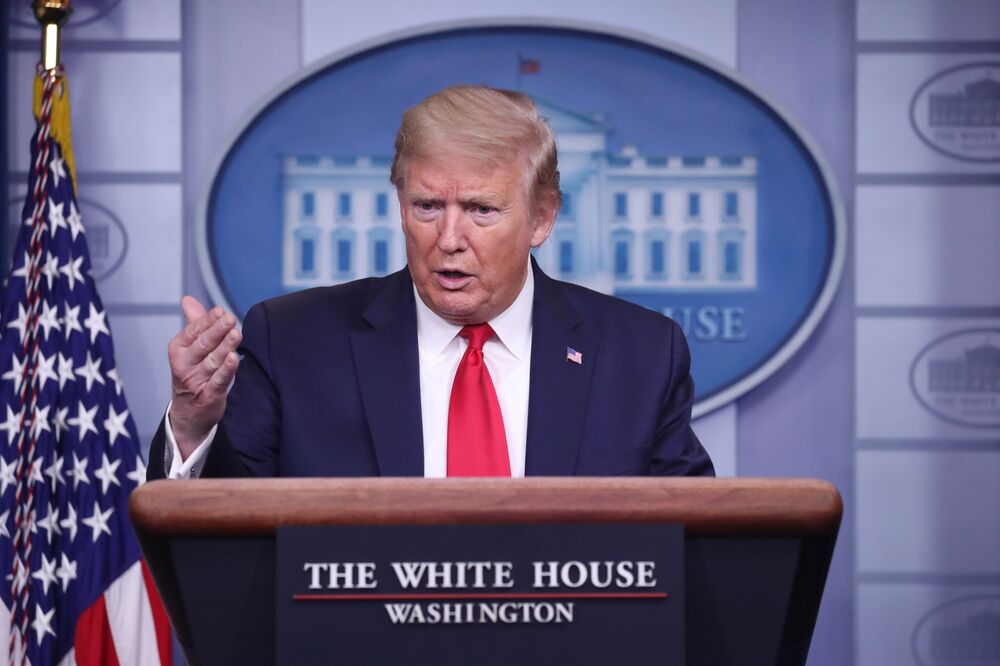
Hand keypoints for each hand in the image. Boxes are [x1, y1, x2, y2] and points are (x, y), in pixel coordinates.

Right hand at [167, 296, 241, 458]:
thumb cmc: (193, 373)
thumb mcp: (189, 349)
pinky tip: (234, 358)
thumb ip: (194, 323)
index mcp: (178, 349)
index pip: (193, 331)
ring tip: (236, 334)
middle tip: (230, 318)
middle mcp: (183, 364)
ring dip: (225, 347)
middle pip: (203, 344)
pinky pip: (219, 380)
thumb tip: (188, 299)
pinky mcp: (209, 395)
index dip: (208, 321)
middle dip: (217, 331)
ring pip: (212, 361)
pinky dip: (226, 369)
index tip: (221, 311)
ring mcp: (195, 380)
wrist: (189, 413)